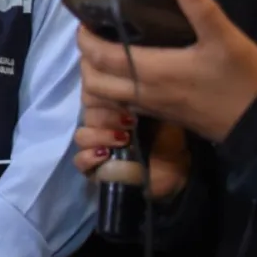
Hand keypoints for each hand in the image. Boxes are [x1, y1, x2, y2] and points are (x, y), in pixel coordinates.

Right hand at [73, 95, 190, 200]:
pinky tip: (105, 155)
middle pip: (86, 116)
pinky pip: (79, 161)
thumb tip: (126, 86)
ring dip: (98, 136)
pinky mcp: (96, 169)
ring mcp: (97, 148)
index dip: (104, 97)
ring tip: (122, 140)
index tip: (127, 103)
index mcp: (112, 111)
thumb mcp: (158, 110)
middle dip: (106, 118)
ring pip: (81, 137)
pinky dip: (88, 157)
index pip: (92, 97)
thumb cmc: (169, 137)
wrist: (177, 168)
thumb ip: (139, 98)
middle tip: (130, 123)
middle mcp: (101, 127)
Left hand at [78, 0, 256, 141]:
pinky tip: (125, 72)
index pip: (101, 57)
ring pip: (104, 98)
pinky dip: (111, 90)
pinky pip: (121, 105)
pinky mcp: (161, 116)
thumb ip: (200, 8)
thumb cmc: (244, 81)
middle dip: (84, 59)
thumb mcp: (226, 39)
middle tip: (92, 36)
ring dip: (95, 77)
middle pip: (93, 82)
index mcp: (153, 72)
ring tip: (105, 52)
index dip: (85, 39)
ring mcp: (151, 108)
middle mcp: (144, 93)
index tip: (84, 20)